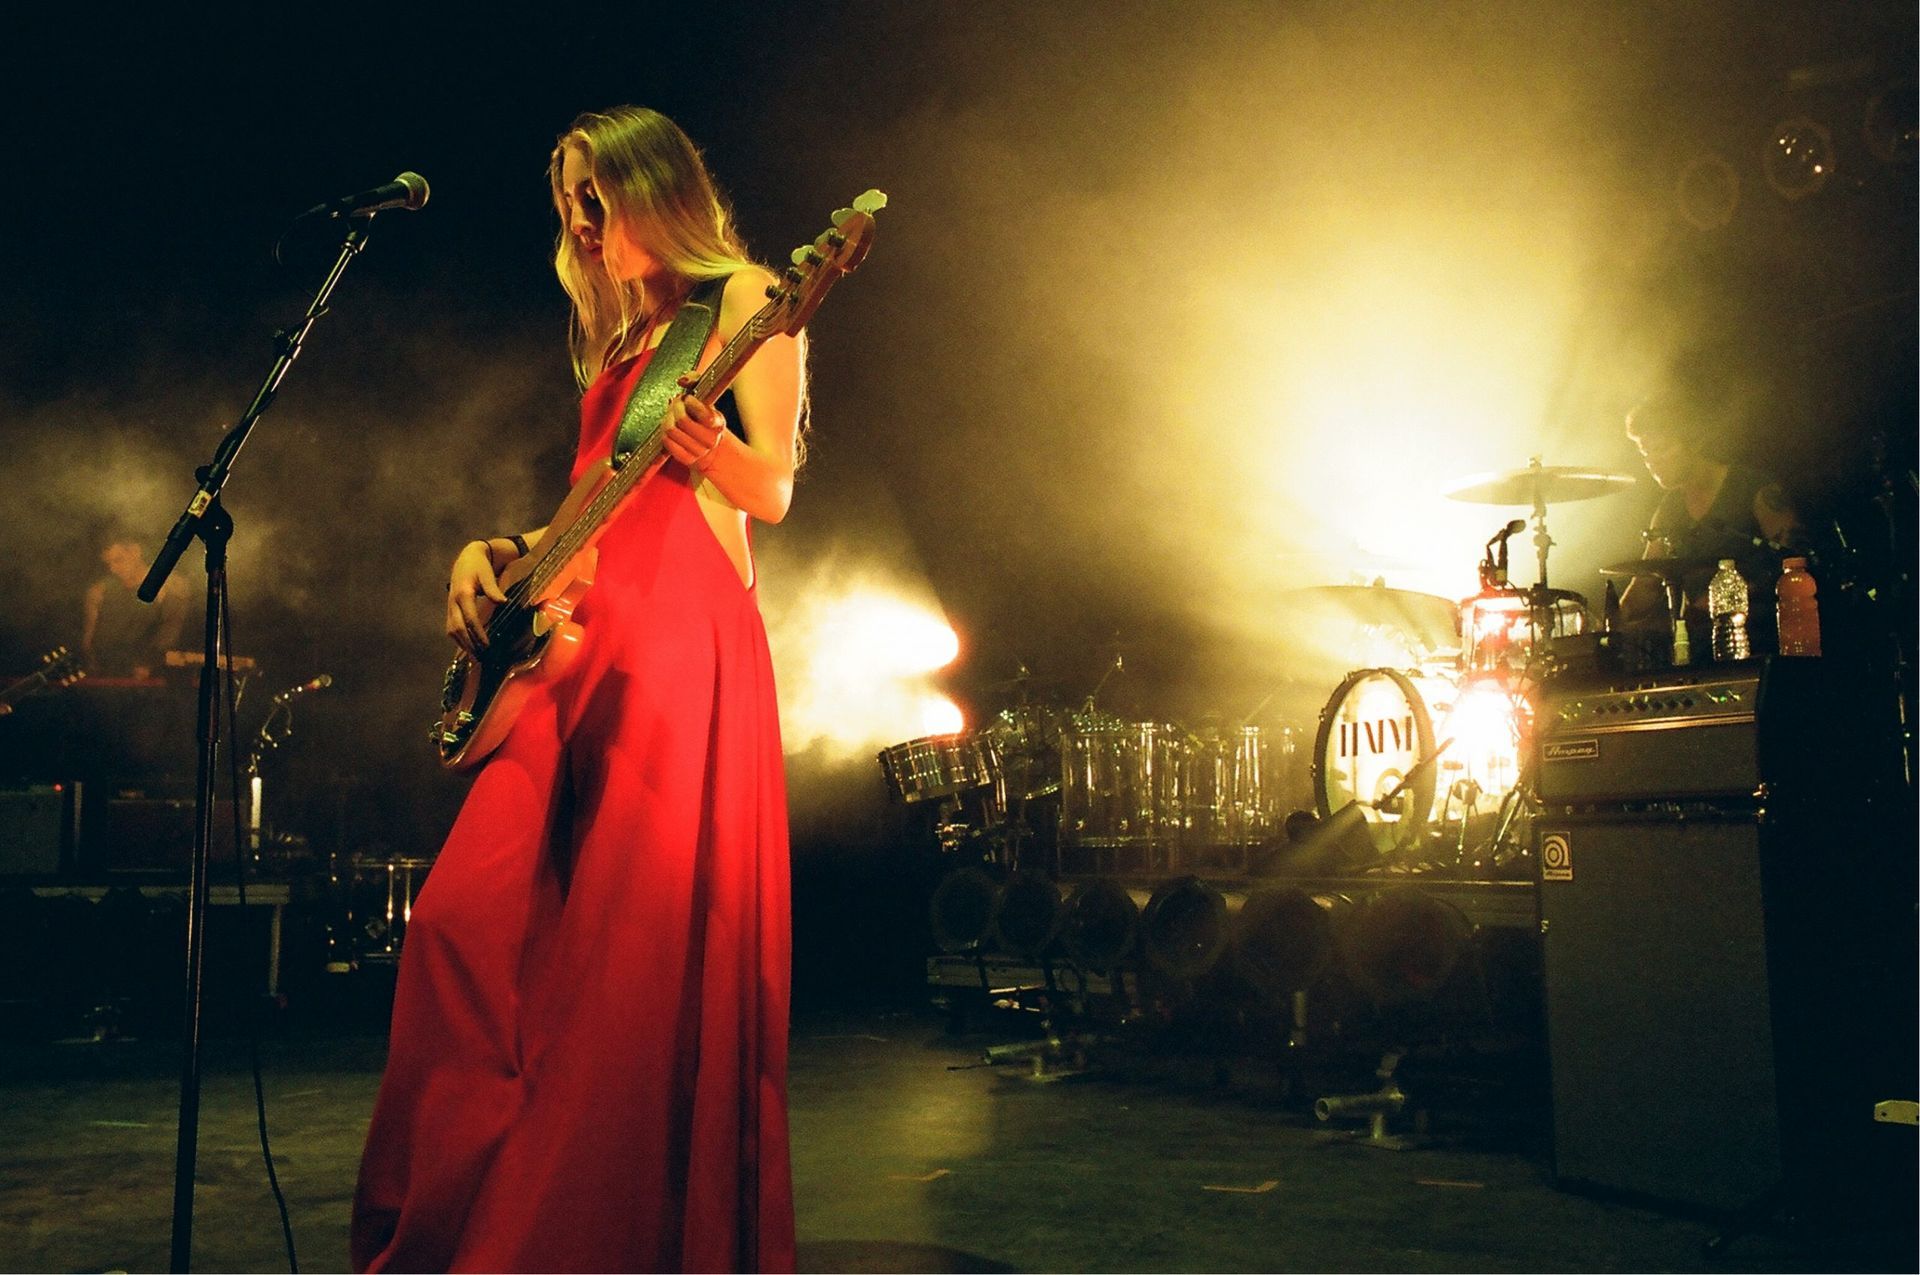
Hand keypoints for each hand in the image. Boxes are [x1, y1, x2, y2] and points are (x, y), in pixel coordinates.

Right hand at [446, 540, 506, 655]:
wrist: (467, 558)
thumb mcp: (487, 575)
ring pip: (451, 629)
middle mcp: (453, 601)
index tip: (487, 645)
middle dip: (469, 643)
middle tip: (482, 656)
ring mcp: (450, 606)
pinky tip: (469, 647)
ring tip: (476, 655)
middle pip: (458, 628)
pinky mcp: (450, 609)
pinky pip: (451, 627)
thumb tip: (503, 602)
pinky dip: (458, 639)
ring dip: (462, 644)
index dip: (478, 633)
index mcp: (463, 593)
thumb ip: (493, 589)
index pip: (470, 618)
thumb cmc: (480, 567)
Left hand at [661, 378, 726, 473]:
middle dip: (675, 408)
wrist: (709, 446)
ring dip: (667, 419)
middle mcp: (711, 440)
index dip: (691, 403)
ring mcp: (699, 451)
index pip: (705, 415)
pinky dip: (664, 433)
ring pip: (671, 431)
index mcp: (717, 423)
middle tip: (676, 403)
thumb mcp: (705, 397)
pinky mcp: (687, 460)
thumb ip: (695, 380)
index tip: (688, 399)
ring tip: (671, 416)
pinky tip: (670, 429)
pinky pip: (667, 443)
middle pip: (682, 420)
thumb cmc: (703, 416)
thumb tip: (683, 380)